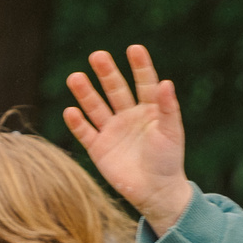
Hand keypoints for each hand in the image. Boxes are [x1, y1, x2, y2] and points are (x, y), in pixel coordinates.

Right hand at [64, 46, 194, 233]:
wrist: (156, 193)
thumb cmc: (168, 161)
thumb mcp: (171, 133)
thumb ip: (169, 108)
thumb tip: (166, 81)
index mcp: (150, 110)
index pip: (144, 83)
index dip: (139, 66)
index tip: (134, 49)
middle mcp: (128, 116)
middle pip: (115, 90)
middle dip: (106, 73)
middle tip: (97, 55)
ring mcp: (112, 131)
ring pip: (96, 107)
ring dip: (86, 93)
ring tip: (75, 77)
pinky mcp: (99, 148)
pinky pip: (85, 132)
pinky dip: (77, 122)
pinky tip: (70, 110)